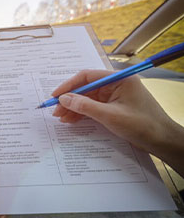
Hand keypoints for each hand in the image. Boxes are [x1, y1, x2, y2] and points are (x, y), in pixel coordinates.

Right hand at [52, 69, 183, 171]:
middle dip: (70, 99)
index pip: (87, 76)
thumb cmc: (142, 125)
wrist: (162, 141)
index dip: (69, 85)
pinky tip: (72, 120)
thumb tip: (64, 99)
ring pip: (88, 99)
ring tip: (61, 118)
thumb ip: (85, 106)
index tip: (55, 96)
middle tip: (55, 110)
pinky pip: (93, 107)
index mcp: (119, 79)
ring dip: (74, 107)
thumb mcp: (110, 115)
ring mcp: (115, 96)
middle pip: (86, 88)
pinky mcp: (114, 107)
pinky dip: (82, 113)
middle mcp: (116, 84)